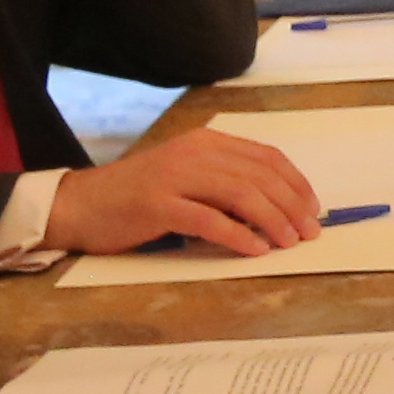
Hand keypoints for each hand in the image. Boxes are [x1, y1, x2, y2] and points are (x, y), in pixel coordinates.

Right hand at [47, 125, 326, 256]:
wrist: (79, 205)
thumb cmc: (136, 197)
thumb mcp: (186, 177)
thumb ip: (224, 183)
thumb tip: (276, 209)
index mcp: (205, 142)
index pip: (266, 157)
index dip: (296, 183)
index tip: (313, 208)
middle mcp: (193, 153)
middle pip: (259, 176)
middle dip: (292, 205)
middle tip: (310, 232)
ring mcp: (174, 176)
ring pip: (241, 194)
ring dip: (273, 220)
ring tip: (289, 242)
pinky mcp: (157, 205)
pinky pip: (209, 220)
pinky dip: (238, 236)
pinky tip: (255, 250)